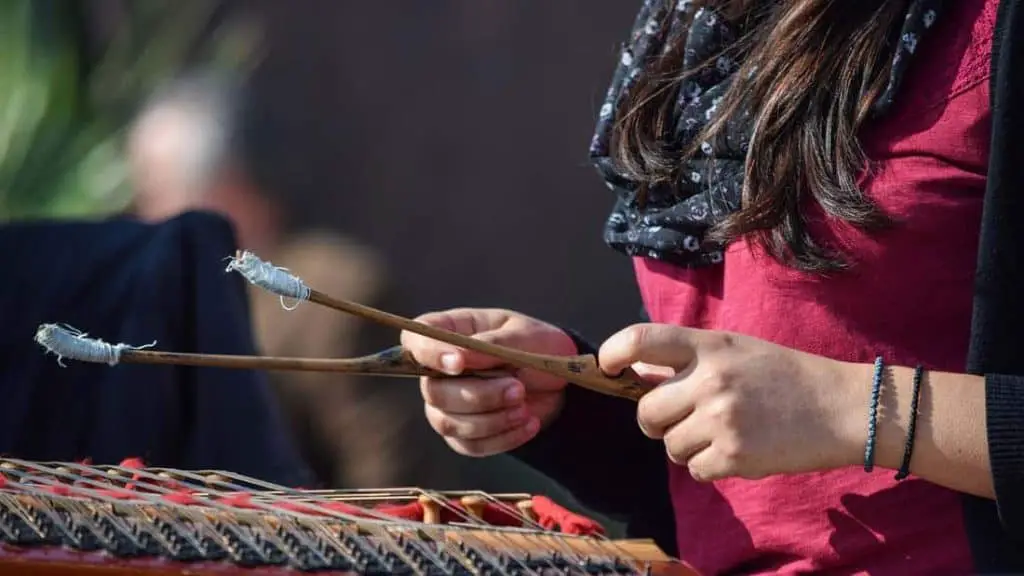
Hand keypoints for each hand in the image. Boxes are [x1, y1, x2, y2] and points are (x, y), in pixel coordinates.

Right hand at [401, 308, 576, 456]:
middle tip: (518, 388)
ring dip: (491, 420)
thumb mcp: (524, 337)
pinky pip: (471, 445)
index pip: (416, 340)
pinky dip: (502, 438)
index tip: (458, 364)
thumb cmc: (538, 346)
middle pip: (433, 391)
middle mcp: (440, 370)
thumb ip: (492, 345)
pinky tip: (528, 423)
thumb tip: (459, 356)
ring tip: (525, 408)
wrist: (560, 381)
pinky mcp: (465, 434)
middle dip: (477, 395)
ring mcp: (449, 404)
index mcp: (450, 333)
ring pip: (449, 423)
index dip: (429, 353)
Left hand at [599, 324, 863, 480]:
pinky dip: (711, 467)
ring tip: (723, 433)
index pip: (641, 340)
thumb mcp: (735, 350)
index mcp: (709, 346)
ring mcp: (721, 419)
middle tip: (681, 419)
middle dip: (656, 422)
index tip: (607, 366)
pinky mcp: (734, 456)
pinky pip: (695, 470)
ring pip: (670, 446)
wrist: (841, 407)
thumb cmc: (785, 375)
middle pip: (646, 412)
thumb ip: (687, 359)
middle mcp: (710, 380)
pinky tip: (739, 451)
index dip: (612, 353)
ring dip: (687, 446)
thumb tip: (636, 371)